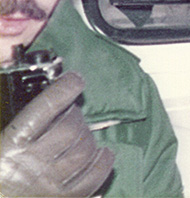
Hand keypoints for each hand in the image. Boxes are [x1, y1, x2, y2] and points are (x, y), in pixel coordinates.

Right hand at [0, 71, 113, 196]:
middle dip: (75, 115)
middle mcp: (31, 164)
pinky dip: (103, 164)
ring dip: (89, 138)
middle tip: (72, 113)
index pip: (44, 108)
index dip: (63, 90)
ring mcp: (49, 184)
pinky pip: (91, 180)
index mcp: (9, 146)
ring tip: (84, 133)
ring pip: (84, 152)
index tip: (75, 79)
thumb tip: (44, 108)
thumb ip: (15, 124)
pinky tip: (104, 154)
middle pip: (70, 128)